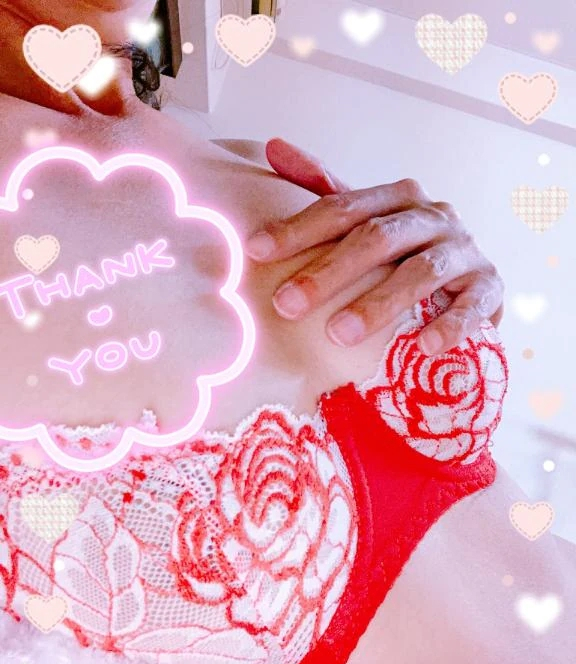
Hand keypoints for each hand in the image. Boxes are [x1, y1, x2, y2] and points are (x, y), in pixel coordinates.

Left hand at [246, 138, 504, 355]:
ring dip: (379, 304)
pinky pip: (473, 305)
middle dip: (329, 272)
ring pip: (421, 272)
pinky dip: (450, 325)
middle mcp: (434, 216)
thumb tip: (272, 147)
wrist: (469, 277)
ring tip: (338, 335)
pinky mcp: (490, 287)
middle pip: (377, 238)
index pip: (342, 208)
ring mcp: (464, 251)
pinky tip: (423, 346)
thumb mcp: (366, 219)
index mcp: (398, 197)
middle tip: (286, 305)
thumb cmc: (405, 251)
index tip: (255, 252)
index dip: (298, 229)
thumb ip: (325, 189)